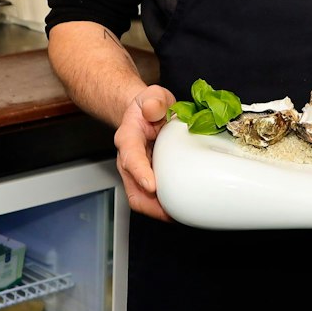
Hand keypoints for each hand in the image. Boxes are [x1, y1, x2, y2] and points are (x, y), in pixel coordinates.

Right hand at [112, 84, 175, 221]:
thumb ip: (153, 99)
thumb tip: (154, 110)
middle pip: (133, 190)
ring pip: (142, 200)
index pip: (131, 157)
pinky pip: (153, 199)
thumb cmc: (148, 105)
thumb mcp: (152, 95)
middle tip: (173, 213)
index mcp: (128, 139)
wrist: (143, 113)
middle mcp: (129, 160)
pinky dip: (165, 207)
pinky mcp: (147, 179)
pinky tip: (183, 208)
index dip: (140, 173)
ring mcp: (137, 173)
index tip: (152, 185)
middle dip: (151, 205)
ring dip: (159, 211)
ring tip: (181, 215)